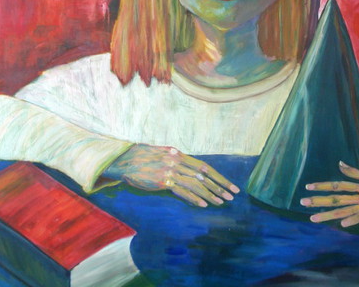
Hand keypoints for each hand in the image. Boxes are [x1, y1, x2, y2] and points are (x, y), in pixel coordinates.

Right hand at [103, 144, 239, 206]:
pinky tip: (203, 204)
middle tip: (232, 194)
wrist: (125, 160)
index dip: (218, 176)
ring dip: (210, 194)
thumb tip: (191, 169)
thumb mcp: (163, 154)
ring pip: (196, 183)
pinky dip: (194, 198)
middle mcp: (177, 161)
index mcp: (179, 154)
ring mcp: (170, 171)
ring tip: (221, 202)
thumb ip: (177, 160)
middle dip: (220, 185)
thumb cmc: (144, 158)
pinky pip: (182, 191)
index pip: (204, 166)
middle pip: (204, 175)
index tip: (230, 184)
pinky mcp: (162, 181)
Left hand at [300, 161, 358, 226]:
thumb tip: (340, 162)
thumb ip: (355, 172)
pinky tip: (344, 224)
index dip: (322, 185)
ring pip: (344, 208)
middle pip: (336, 196)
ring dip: (328, 214)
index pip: (337, 185)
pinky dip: (354, 219)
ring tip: (313, 218)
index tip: (307, 187)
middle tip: (302, 202)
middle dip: (318, 200)